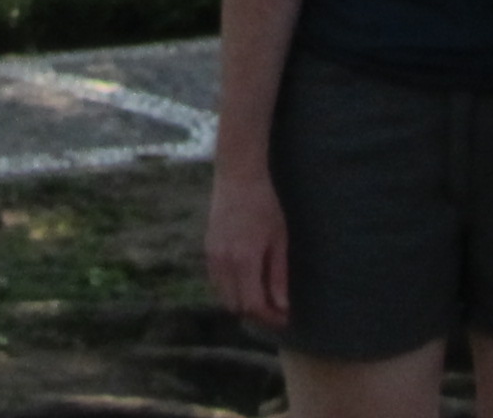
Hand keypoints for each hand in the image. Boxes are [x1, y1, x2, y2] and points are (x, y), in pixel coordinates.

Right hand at [207, 162, 290, 328]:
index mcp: (244, 260)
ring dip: (243, 302)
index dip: (270, 317)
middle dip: (257, 313)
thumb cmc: (264, 205)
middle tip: (277, 309)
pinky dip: (231, 289)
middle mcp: (223, 262)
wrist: (237, 176)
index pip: (253, 305)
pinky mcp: (207, 250)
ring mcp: (211, 256)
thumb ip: (278, 275)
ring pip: (224, 297)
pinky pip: (217, 282)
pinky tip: (248, 279)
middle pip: (236, 306)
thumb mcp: (279, 239)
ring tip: (263, 295)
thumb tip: (282, 307)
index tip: (285, 318)